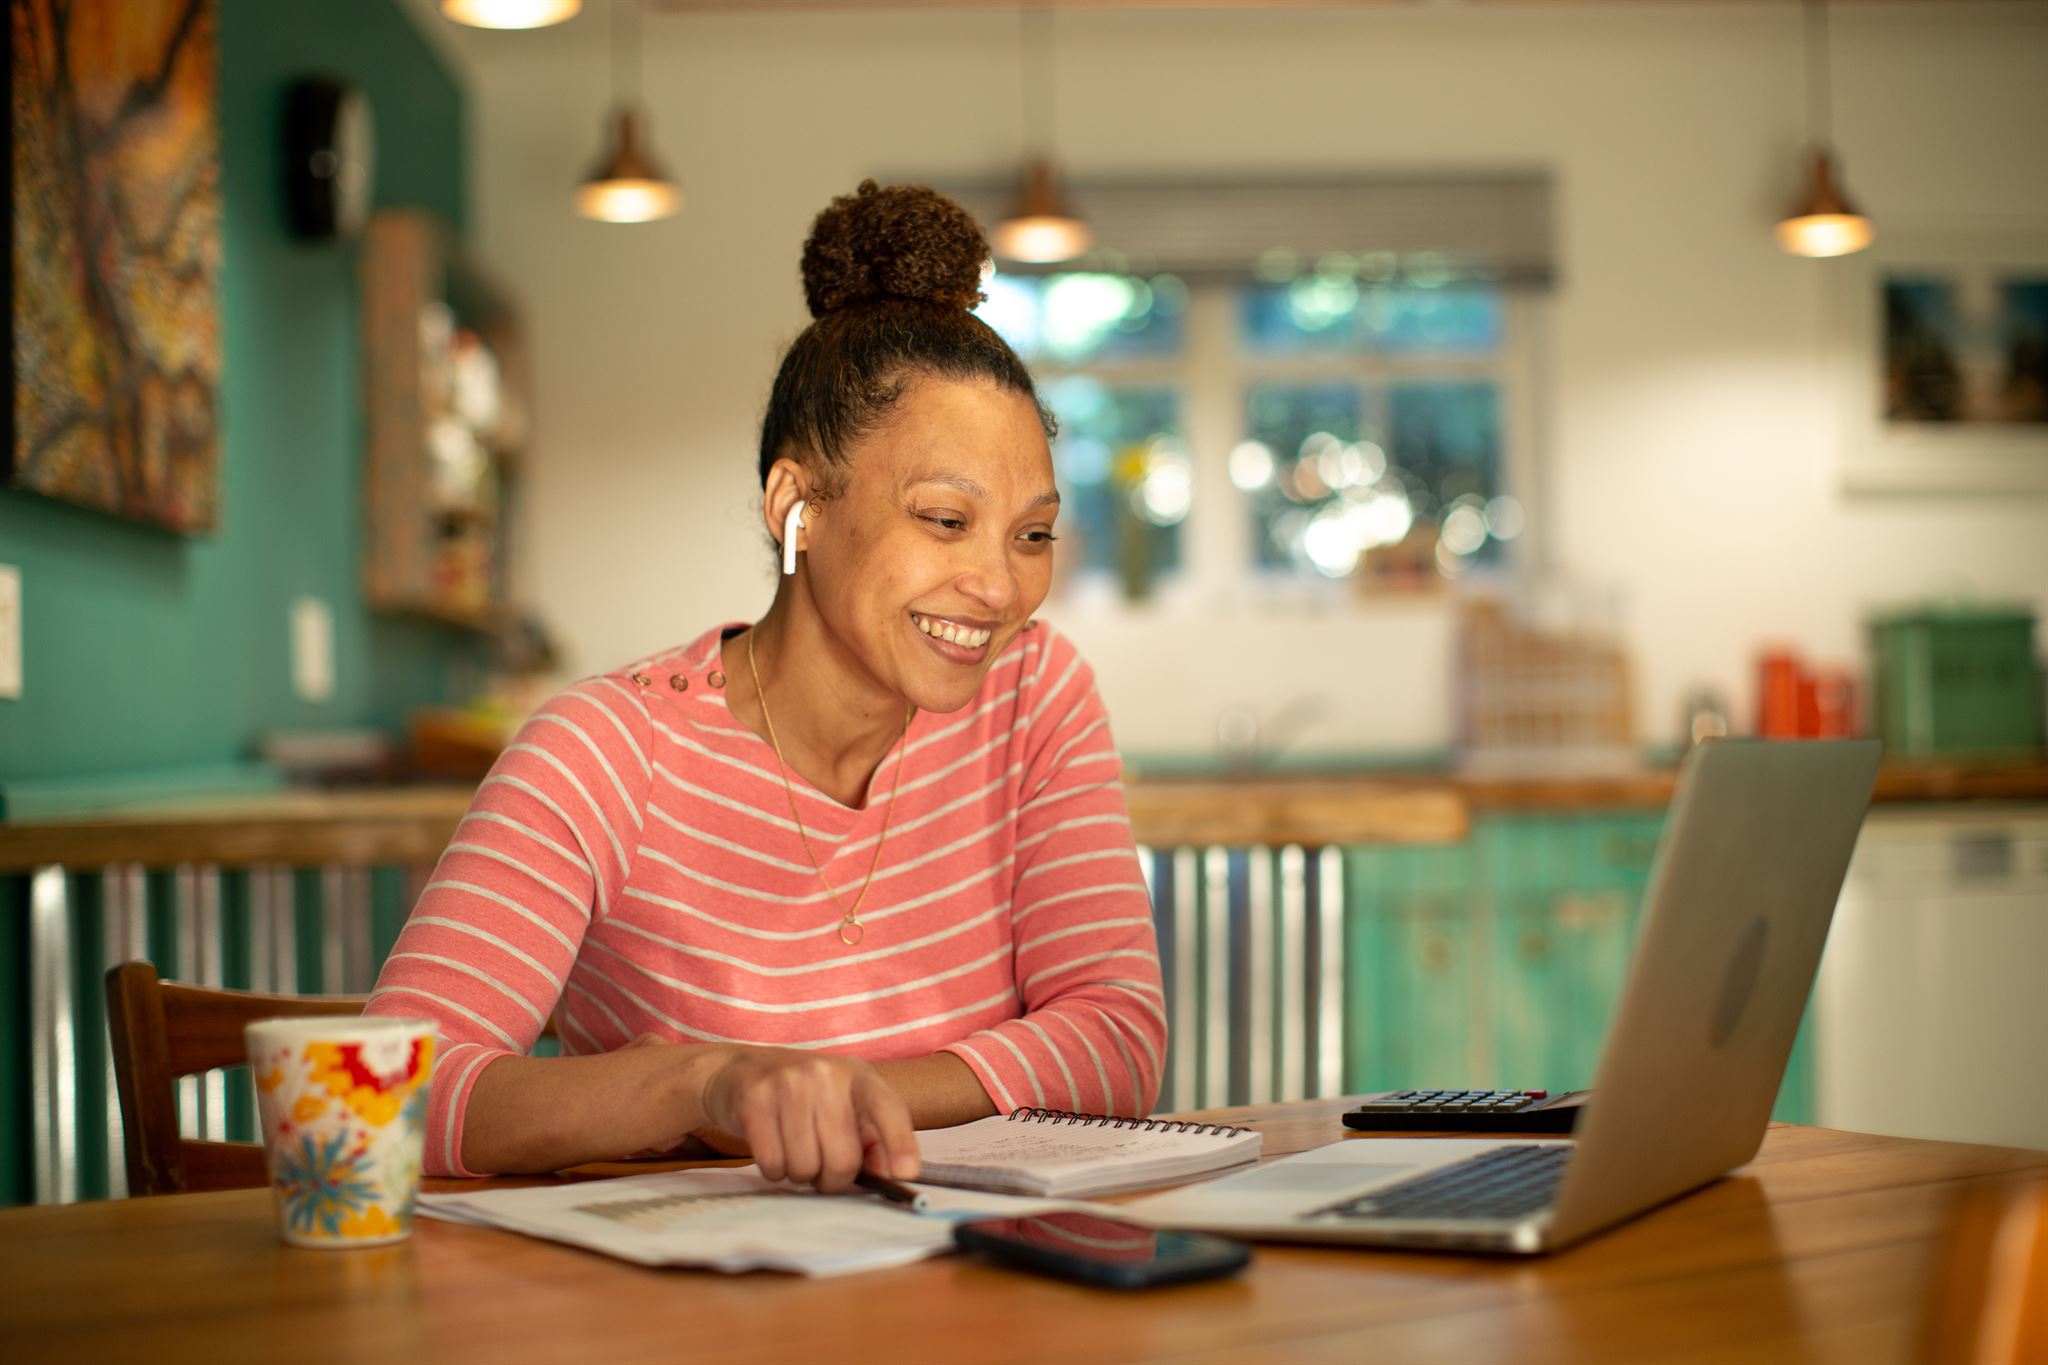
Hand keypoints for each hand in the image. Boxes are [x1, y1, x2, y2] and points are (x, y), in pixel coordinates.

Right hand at [698, 1045, 920, 1193]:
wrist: (741, 1070)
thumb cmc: (804, 1097)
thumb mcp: (844, 1106)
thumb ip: (871, 1140)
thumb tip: (889, 1175)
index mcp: (858, 1075)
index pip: (887, 1108)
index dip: (900, 1143)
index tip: (906, 1174)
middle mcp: (826, 1074)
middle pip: (842, 1159)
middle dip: (832, 1179)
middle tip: (821, 1168)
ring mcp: (788, 1084)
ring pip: (805, 1168)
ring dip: (799, 1175)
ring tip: (794, 1151)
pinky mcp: (754, 1100)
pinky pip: (772, 1164)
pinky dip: (774, 1170)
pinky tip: (773, 1149)